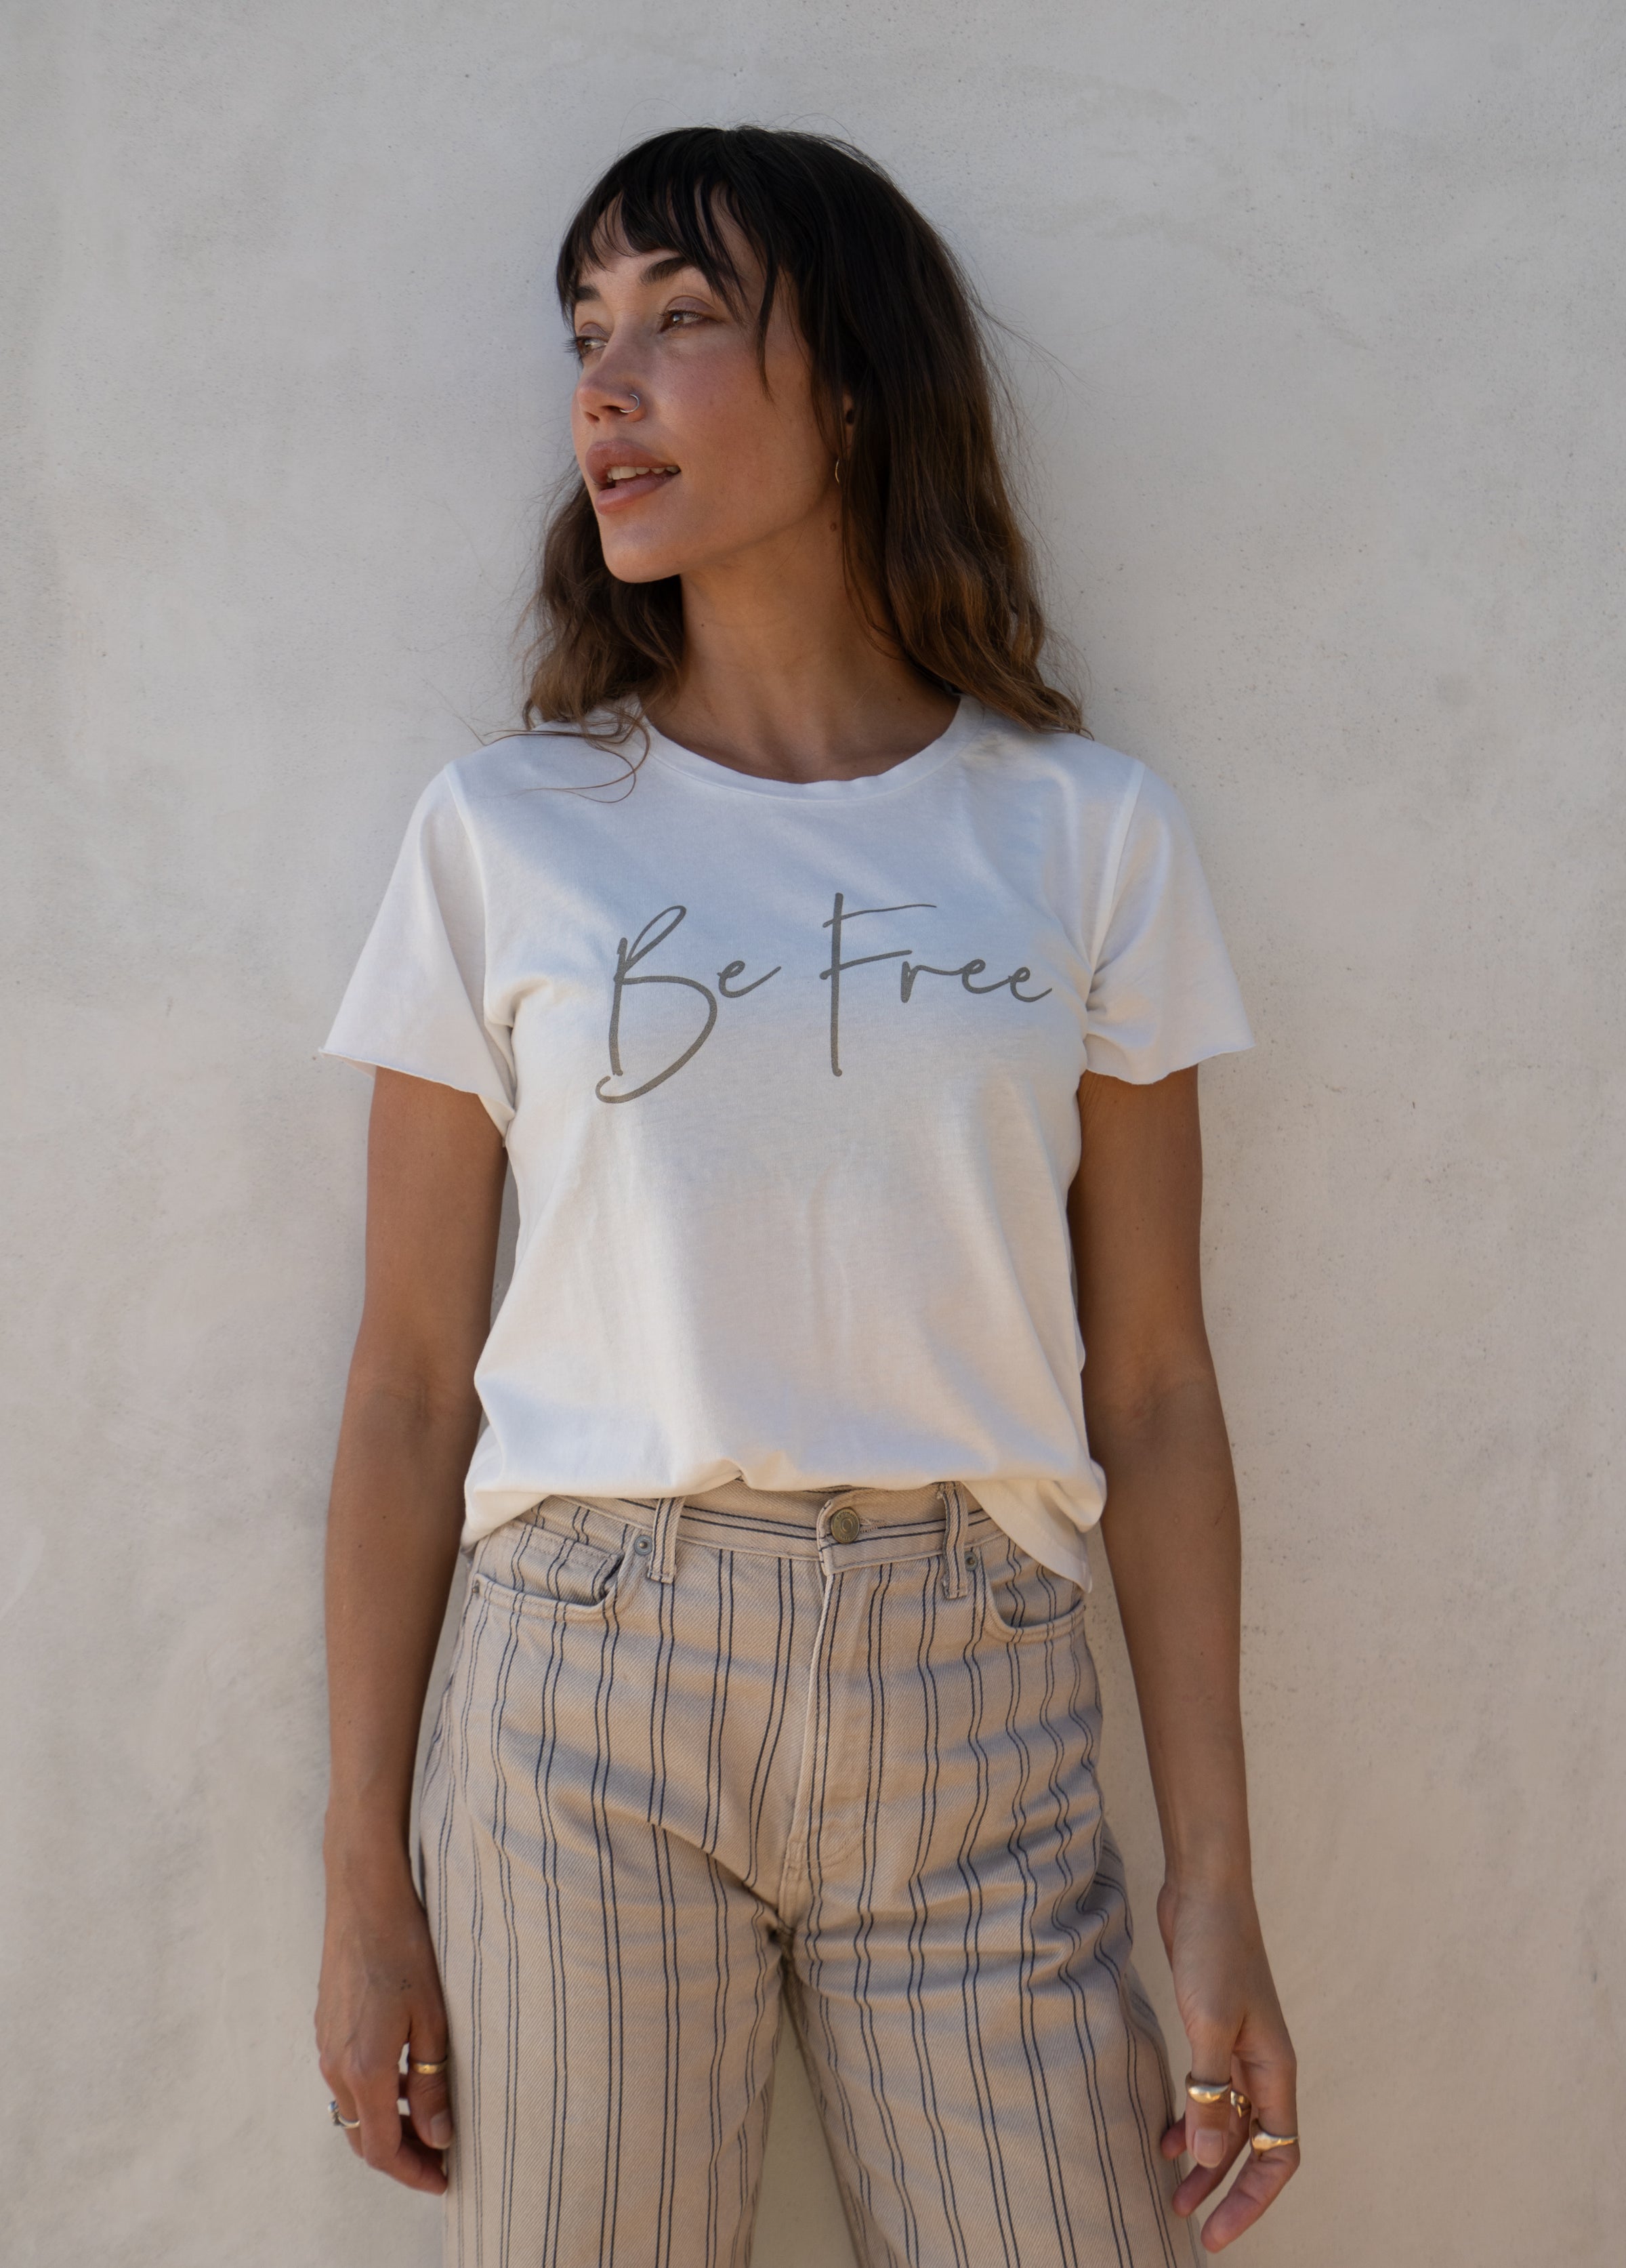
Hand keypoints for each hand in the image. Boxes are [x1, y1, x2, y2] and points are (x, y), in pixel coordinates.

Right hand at [316, 1845, 452, 2193]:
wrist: (364, 1897)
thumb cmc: (406, 1950)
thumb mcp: (432, 2019)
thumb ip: (432, 2084)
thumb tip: (439, 2138)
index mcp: (363, 2070)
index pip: (382, 2149)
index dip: (413, 2173)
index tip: (446, 2180)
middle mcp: (335, 2066)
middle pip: (363, 2138)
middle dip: (401, 2156)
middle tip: (442, 2158)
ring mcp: (325, 2047)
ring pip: (354, 2111)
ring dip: (388, 2125)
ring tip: (431, 2121)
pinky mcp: (325, 2028)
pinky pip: (347, 2081)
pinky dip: (375, 2095)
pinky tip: (406, 2078)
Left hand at [1156, 1876, 1297, 2250]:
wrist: (1202, 1889)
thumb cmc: (1212, 1949)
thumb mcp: (1208, 2022)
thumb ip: (1209, 2090)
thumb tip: (1211, 2156)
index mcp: (1275, 2070)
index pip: (1278, 2155)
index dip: (1253, 2200)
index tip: (1218, 2233)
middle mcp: (1263, 2065)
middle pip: (1254, 2146)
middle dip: (1226, 2189)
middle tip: (1190, 2225)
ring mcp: (1239, 2046)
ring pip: (1229, 2121)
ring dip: (1205, 2158)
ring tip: (1173, 2194)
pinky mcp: (1213, 2028)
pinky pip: (1209, 2091)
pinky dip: (1192, 2118)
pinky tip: (1167, 2136)